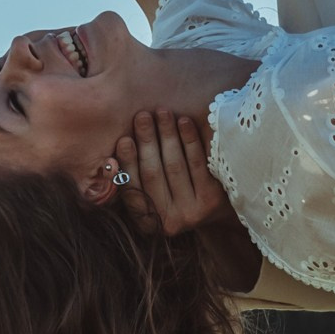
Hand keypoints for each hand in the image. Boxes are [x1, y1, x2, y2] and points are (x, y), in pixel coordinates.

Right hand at [116, 109, 231, 239]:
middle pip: (153, 173)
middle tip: (143, 116)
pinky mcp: (212, 200)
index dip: (128, 162)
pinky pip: (197, 164)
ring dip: (167, 135)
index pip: (133, 187)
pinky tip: (184, 122)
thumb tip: (113, 154)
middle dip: (147, 141)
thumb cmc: (179, 196)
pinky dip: (190, 140)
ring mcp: (192, 212)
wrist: (221, 213)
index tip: (124, 139)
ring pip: (174, 165)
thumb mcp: (156, 196)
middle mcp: (169, 220)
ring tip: (162, 113)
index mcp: (148, 221)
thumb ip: (136, 180)